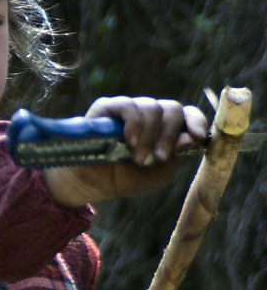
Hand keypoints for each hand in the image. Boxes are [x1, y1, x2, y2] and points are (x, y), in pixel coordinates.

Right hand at [44, 96, 206, 206]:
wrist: (93, 183)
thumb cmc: (126, 177)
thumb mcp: (159, 173)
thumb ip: (176, 155)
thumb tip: (189, 137)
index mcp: (165, 128)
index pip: (187, 114)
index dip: (195, 121)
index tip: (196, 138)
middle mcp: (149, 115)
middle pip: (172, 108)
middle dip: (169, 134)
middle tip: (160, 157)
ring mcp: (129, 109)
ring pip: (152, 107)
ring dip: (149, 135)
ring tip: (137, 158)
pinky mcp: (107, 107)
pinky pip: (128, 105)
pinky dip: (133, 123)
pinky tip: (129, 141)